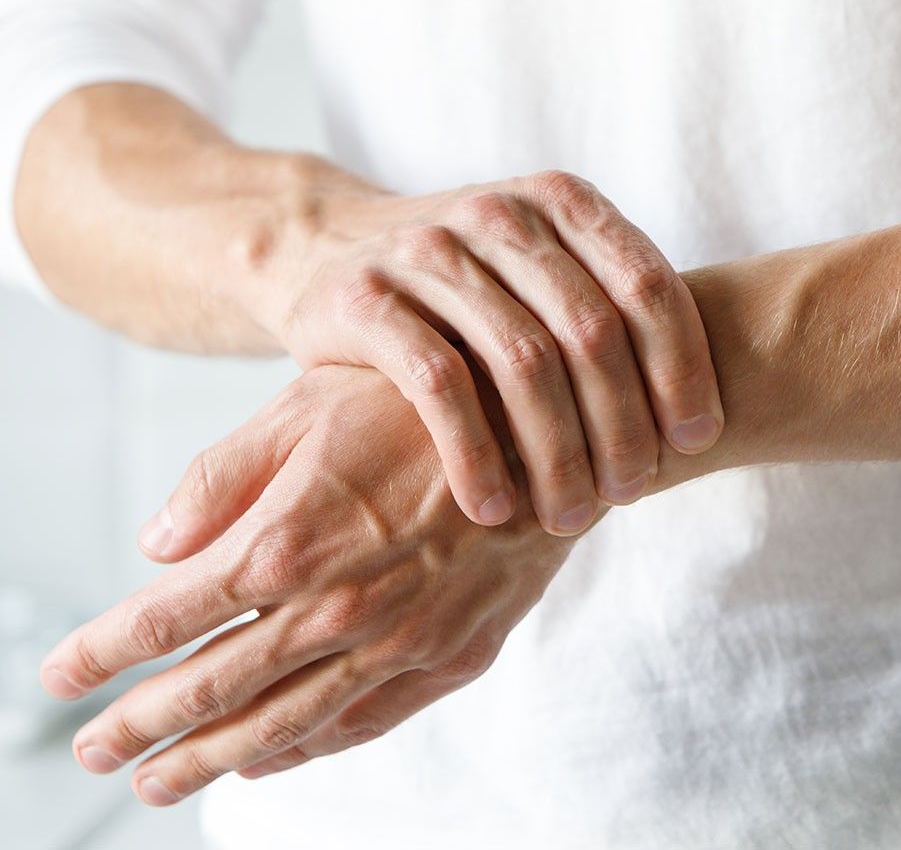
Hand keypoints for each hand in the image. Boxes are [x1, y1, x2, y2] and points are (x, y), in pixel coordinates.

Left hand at [41, 366, 576, 804]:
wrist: (555, 427)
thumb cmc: (425, 403)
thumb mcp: (312, 404)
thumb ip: (226, 476)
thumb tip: (156, 544)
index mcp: (289, 541)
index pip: (167, 618)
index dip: (103, 652)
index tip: (58, 676)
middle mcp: (337, 608)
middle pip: (214, 688)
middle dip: (141, 727)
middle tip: (91, 753)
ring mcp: (400, 643)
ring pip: (285, 723)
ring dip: (211, 759)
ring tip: (160, 784)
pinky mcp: (454, 656)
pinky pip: (364, 722)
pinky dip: (308, 749)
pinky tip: (271, 763)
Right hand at [226, 168, 722, 537]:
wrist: (325, 249)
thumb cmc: (463, 284)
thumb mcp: (539, 271)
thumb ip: (609, 310)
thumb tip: (701, 417)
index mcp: (560, 201)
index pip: (648, 285)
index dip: (683, 368)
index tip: (695, 441)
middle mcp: (500, 214)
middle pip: (591, 332)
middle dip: (622, 426)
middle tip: (629, 495)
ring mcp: (428, 251)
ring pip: (522, 363)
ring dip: (557, 454)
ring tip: (569, 516)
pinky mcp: (366, 298)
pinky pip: (440, 387)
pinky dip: (476, 456)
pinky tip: (493, 509)